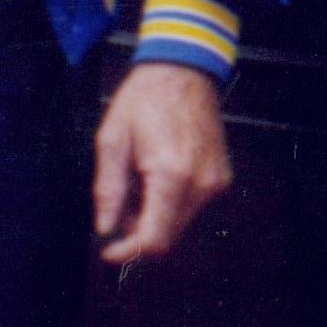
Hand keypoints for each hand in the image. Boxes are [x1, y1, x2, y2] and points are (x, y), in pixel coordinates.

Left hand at [93, 62, 233, 263]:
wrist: (184, 72)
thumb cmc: (145, 100)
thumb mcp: (112, 140)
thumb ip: (108, 190)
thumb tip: (105, 228)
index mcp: (171, 174)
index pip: (154, 240)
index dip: (127, 254)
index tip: (108, 251)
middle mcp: (200, 183)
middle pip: (167, 237)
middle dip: (137, 234)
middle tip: (117, 210)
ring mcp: (215, 181)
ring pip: (179, 225)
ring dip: (154, 219)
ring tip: (137, 187)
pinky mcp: (220, 177)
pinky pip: (192, 207)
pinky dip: (170, 205)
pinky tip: (156, 179)